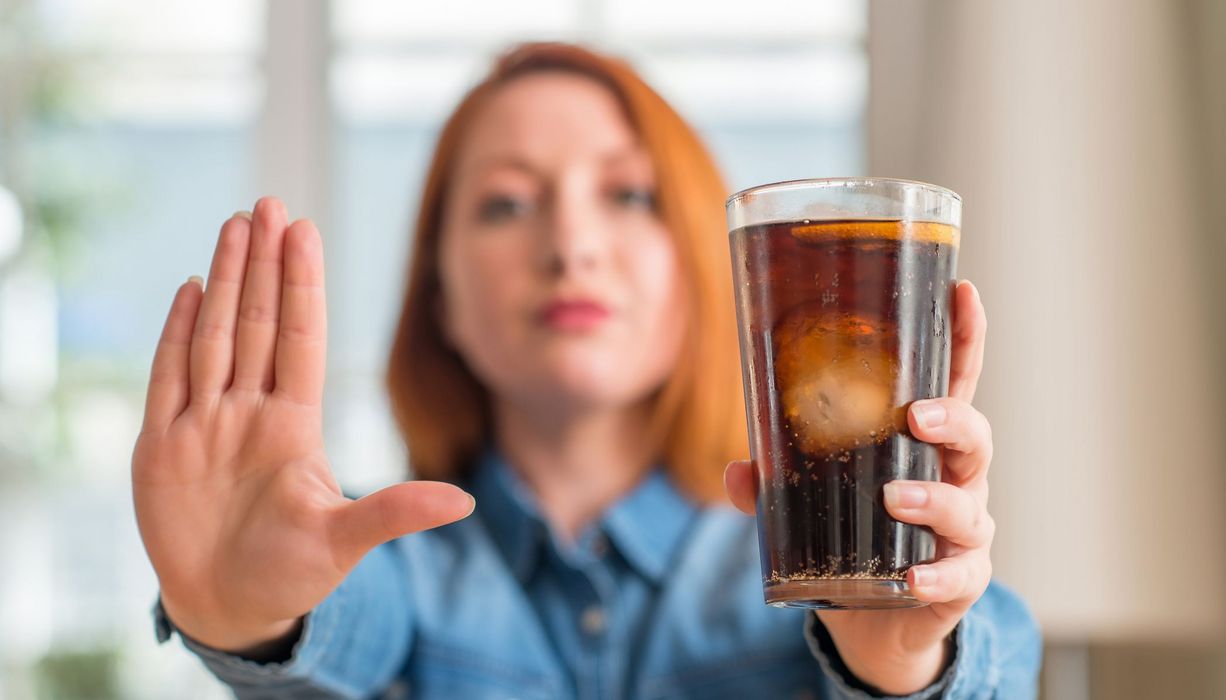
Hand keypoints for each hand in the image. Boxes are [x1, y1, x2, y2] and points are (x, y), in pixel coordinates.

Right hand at [132, 198, 474, 653]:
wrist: (229, 607)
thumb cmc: (291, 574)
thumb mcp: (344, 542)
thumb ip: (395, 513)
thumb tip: (466, 504)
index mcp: (294, 425)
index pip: (300, 338)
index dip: (301, 285)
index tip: (305, 232)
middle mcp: (250, 411)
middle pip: (257, 322)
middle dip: (262, 263)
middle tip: (270, 202)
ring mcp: (204, 423)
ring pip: (214, 335)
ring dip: (223, 280)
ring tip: (235, 225)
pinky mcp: (161, 445)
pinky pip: (168, 376)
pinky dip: (176, 333)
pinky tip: (191, 287)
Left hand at [724, 280, 991, 693]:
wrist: (876, 620)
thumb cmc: (853, 534)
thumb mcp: (809, 499)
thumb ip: (774, 481)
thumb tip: (737, 471)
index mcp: (923, 442)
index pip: (952, 380)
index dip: (962, 336)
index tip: (961, 290)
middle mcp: (954, 478)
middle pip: (974, 436)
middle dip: (953, 419)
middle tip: (917, 415)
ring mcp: (963, 529)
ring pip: (967, 505)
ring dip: (934, 497)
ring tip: (895, 495)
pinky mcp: (960, 580)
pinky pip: (958, 575)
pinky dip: (935, 575)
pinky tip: (911, 577)